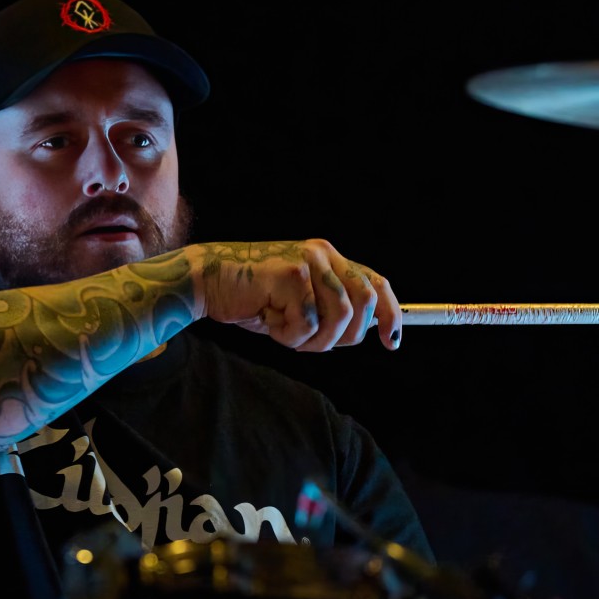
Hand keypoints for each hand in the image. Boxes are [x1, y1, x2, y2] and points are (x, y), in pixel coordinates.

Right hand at [191, 239, 400, 351]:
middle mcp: (323, 254)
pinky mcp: (291, 274)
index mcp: (329, 258)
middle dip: (345, 335)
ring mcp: (308, 261)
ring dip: (312, 340)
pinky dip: (288, 336)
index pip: (374, 283)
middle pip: (363, 302)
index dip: (390, 314)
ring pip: (338, 316)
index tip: (393, 342)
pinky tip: (268, 322)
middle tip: (313, 344)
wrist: (206, 282)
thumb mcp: (297, 305)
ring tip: (284, 332)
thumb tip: (365, 331)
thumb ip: (329, 311)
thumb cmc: (250, 299)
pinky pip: (307, 322)